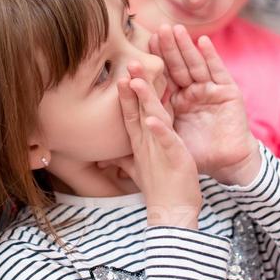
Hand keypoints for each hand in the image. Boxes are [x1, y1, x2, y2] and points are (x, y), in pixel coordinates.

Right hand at [116, 65, 201, 227]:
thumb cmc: (160, 191)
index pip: (130, 115)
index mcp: (141, 144)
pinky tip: (152, 118)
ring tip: (135, 80)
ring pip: (149, 119)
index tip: (121, 75)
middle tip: (127, 64)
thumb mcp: (137, 170)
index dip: (124, 95)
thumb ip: (123, 159)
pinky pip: (166, 140)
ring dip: (143, 99)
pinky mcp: (173, 158)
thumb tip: (106, 157)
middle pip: (135, 111)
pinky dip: (159, 129)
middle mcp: (146, 144)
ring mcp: (158, 150)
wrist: (172, 215)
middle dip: (131, 87)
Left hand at [150, 25, 259, 186]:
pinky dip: (211, 56)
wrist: (227, 165)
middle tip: (157, 29)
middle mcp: (194, 91)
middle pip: (178, 66)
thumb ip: (146, 134)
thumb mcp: (168, 141)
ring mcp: (212, 89)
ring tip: (176, 29)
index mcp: (178, 100)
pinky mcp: (229, 92)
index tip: (138, 49)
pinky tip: (203, 41)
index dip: (152, 64)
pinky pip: (219, 71)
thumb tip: (109, 149)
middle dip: (167, 48)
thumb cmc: (197, 155)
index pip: (162, 78)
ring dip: (186, 45)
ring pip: (196, 63)